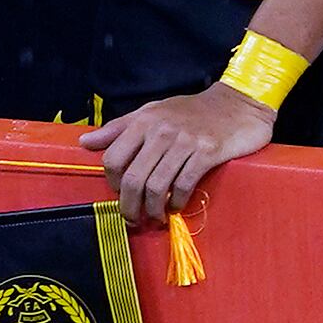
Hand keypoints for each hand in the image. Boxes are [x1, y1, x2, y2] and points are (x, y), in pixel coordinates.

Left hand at [83, 81, 275, 220]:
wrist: (237, 104)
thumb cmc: (191, 111)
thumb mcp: (152, 112)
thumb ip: (118, 129)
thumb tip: (85, 142)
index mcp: (143, 121)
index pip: (113, 159)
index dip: (112, 184)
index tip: (119, 195)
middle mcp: (161, 131)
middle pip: (132, 178)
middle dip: (130, 206)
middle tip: (134, 218)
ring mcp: (185, 142)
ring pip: (157, 186)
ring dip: (153, 210)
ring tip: (155, 218)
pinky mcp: (207, 152)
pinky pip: (184, 185)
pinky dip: (177, 202)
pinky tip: (177, 206)